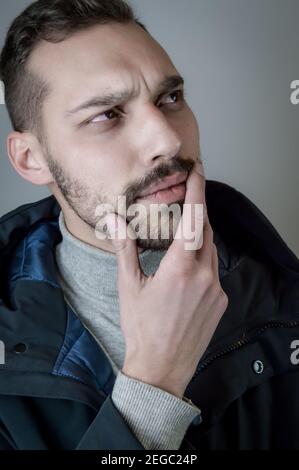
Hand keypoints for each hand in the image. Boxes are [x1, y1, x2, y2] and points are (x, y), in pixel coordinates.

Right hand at [104, 162, 228, 398]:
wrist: (161, 368)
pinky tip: (189, 267)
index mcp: (179, 268)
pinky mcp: (221, 300)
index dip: (196, 192)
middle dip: (199, 211)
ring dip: (201, 236)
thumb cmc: (141, 327)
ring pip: (213, 250)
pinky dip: (204, 259)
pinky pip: (215, 269)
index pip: (193, 219)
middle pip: (206, 231)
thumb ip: (125, 247)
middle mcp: (204, 275)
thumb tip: (114, 218)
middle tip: (189, 199)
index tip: (198, 172)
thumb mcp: (128, 285)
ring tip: (185, 232)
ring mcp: (216, 289)